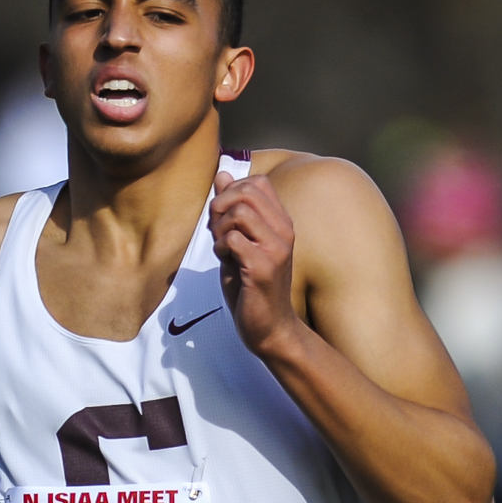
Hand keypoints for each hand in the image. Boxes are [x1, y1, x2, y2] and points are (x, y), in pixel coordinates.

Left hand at [209, 169, 302, 356]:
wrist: (268, 327)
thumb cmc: (251, 286)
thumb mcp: (238, 243)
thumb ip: (230, 211)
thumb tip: (222, 175)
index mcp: (280, 223)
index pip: (258, 182)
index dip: (232, 192)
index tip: (223, 217)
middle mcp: (284, 231)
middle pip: (247, 192)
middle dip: (221, 207)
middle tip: (217, 231)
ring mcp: (276, 249)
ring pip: (239, 213)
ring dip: (220, 228)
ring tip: (222, 248)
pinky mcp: (264, 268)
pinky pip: (234, 240)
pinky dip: (221, 247)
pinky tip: (225, 261)